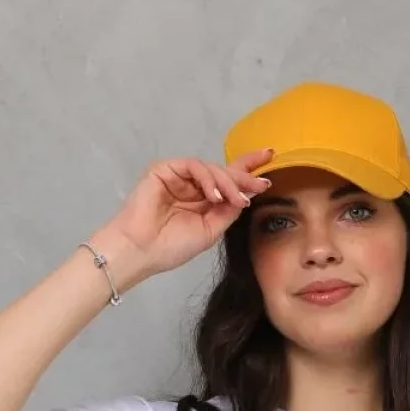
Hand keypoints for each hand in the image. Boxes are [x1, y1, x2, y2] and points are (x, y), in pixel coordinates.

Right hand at [92, 150, 273, 283]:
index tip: (269, 159)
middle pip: (223, 171)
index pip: (227, 181)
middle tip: (262, 183)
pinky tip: (215, 196)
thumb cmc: (171, 247)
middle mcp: (191, 186)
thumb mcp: (210, 231)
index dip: (247, 169)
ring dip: (229, 183)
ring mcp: (178, 176)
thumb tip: (247, 193)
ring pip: (211, 169)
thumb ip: (228, 211)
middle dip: (245, 176)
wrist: (141, 251)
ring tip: (237, 200)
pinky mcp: (165, 169)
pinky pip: (194, 166)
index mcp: (201, 201)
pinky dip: (208, 179)